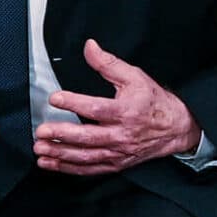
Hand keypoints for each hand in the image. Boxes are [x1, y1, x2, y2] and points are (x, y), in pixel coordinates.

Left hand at [35, 41, 199, 174]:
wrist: (175, 127)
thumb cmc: (153, 102)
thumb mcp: (134, 76)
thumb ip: (108, 63)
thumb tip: (90, 47)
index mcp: (125, 112)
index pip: (96, 109)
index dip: (73, 103)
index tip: (54, 98)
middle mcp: (121, 135)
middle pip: (88, 137)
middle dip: (62, 135)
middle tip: (41, 131)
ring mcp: (118, 152)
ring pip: (85, 157)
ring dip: (60, 154)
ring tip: (40, 149)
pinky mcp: (115, 164)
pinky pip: (90, 169)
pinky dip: (69, 168)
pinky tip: (51, 163)